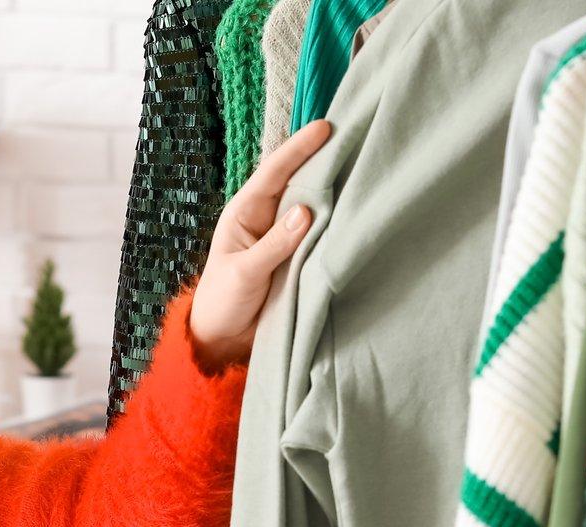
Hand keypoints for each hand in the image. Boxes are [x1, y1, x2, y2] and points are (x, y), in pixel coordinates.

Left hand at [187, 118, 333, 371]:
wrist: (222, 339)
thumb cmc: (223, 302)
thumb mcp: (245, 273)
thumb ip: (274, 245)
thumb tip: (306, 211)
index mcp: (245, 212)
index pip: (275, 172)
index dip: (299, 148)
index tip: (325, 127)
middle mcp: (266, 217)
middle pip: (297, 181)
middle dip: (323, 159)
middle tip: (356, 135)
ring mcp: (283, 236)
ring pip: (311, 204)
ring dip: (333, 188)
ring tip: (363, 163)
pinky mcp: (296, 256)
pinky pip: (318, 232)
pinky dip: (335, 219)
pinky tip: (357, 206)